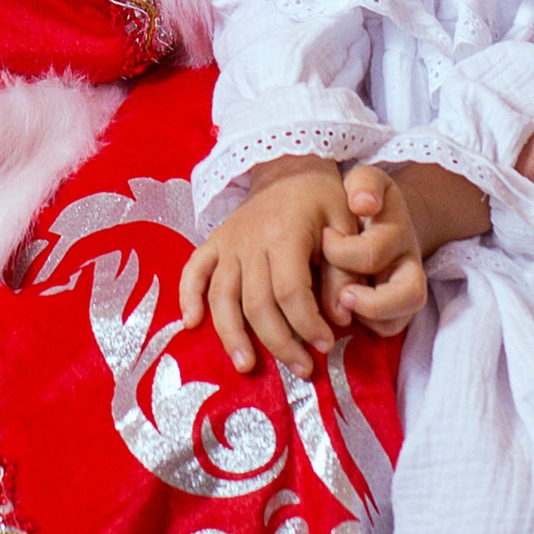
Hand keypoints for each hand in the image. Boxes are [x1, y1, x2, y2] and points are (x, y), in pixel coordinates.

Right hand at [178, 157, 347, 378]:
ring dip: (231, 334)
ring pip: (222, 296)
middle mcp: (250, 241)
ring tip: (245, 365)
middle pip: (257, 303)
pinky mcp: (214, 242)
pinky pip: (194, 271)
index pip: (291, 292)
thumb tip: (340, 318)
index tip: (325, 345)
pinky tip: (190, 324)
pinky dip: (188, 296)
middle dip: (279, 342)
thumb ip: (343, 272)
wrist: (292, 164)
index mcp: (285, 235)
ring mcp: (228, 243)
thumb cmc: (324, 198)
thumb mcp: (345, 227)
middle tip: (301, 369)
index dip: (307, 324)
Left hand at [321, 165, 426, 337]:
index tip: (324, 238)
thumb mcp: (365, 182)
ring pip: (400, 319)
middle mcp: (407, 264)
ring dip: (369, 318)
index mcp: (397, 232)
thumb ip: (365, 184)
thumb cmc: (362, 200)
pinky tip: (345, 313)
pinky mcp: (396, 308)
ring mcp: (404, 288)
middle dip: (367, 301)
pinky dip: (367, 327)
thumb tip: (364, 204)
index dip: (343, 252)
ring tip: (341, 306)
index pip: (374, 251)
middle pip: (408, 295)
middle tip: (340, 294)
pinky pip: (387, 330)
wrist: (380, 216)